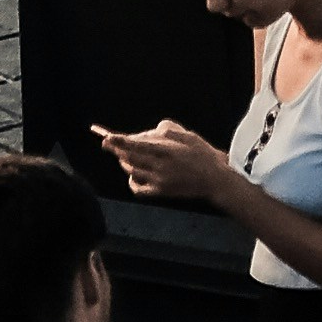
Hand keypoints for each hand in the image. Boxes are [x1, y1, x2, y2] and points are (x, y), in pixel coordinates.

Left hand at [92, 118, 233, 203]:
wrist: (214, 179)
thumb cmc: (201, 153)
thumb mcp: (187, 134)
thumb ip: (166, 130)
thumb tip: (147, 133)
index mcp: (166, 149)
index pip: (136, 144)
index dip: (119, 140)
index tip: (107, 136)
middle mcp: (160, 166)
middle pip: (130, 157)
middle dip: (116, 149)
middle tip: (107, 143)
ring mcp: (159, 180)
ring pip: (132, 170)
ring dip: (124, 161)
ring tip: (122, 154)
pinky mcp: (160, 192)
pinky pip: (138, 188)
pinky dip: (131, 179)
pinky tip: (133, 173)